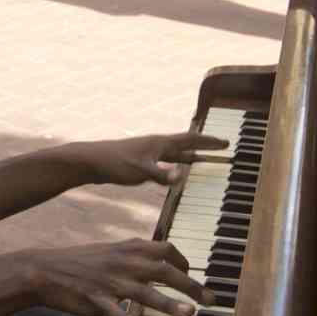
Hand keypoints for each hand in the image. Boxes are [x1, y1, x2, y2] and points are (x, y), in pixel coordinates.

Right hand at [21, 239, 211, 315]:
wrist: (48, 270)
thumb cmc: (84, 264)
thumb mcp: (113, 253)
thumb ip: (138, 257)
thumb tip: (162, 264)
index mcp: (130, 248)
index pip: (167, 250)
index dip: (186, 263)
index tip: (194, 277)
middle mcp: (124, 262)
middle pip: (165, 271)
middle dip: (191, 285)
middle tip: (210, 300)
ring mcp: (110, 281)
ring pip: (145, 292)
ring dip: (169, 303)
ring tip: (190, 314)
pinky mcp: (95, 298)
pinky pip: (114, 311)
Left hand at [66, 130, 229, 187]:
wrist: (90, 161)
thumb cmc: (114, 163)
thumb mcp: (140, 171)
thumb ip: (161, 174)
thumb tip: (182, 176)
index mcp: (160, 143)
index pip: (191, 139)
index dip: (209, 141)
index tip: (226, 142)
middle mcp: (157, 145)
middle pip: (187, 145)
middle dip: (205, 147)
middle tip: (223, 148)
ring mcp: (149, 153)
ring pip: (176, 154)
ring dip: (192, 156)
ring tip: (206, 161)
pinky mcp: (141, 162)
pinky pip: (166, 162)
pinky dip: (177, 166)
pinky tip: (176, 174)